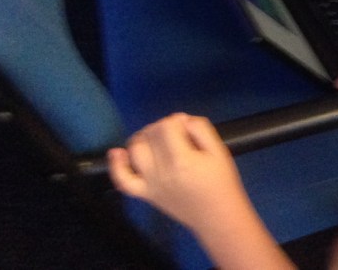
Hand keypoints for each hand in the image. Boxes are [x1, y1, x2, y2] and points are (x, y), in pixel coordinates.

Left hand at [107, 113, 249, 230]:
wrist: (217, 217)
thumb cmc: (221, 183)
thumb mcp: (219, 151)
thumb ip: (201, 130)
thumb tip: (182, 120)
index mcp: (182, 160)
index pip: (167, 126)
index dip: (177, 120)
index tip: (188, 127)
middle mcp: (161, 172)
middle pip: (150, 135)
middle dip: (162, 126)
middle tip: (177, 133)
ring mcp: (150, 184)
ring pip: (135, 151)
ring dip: (142, 138)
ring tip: (155, 138)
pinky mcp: (145, 195)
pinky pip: (123, 181)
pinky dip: (116, 166)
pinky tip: (117, 153)